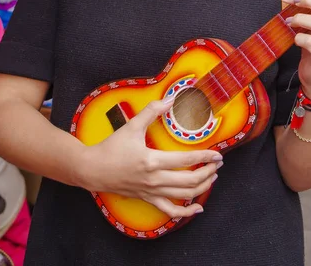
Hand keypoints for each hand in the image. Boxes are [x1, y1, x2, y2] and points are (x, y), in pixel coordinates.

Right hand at [80, 99, 222, 218]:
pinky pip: (170, 211)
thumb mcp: (132, 125)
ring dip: (202, 188)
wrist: (92, 169)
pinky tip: (197, 208)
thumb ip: (152, 111)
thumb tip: (170, 99)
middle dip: (208, 172)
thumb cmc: (112, 147)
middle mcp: (154, 180)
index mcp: (152, 161)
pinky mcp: (147, 199)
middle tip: (217, 164)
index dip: (205, 157)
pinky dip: (185, 212)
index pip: (186, 160)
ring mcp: (151, 192)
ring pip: (183, 196)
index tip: (218, 154)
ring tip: (212, 178)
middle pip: (189, 181)